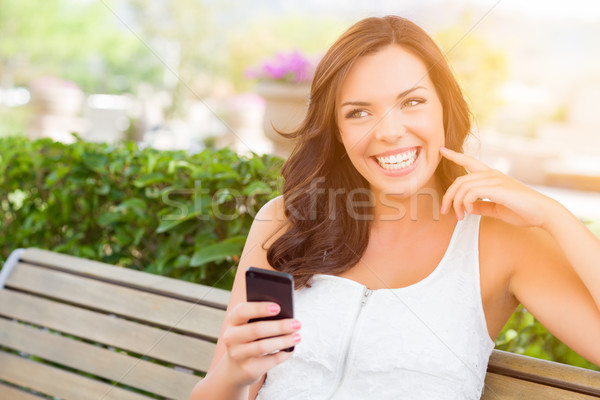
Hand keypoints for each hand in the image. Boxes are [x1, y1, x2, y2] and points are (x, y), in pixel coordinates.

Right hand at [221, 301, 300, 386]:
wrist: (236, 368)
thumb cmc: (249, 339)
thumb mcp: (249, 326)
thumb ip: (261, 318)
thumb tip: (286, 315)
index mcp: (232, 321)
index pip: (242, 311)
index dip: (259, 308)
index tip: (278, 307)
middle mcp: (231, 337)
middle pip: (256, 330)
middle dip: (279, 326)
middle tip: (297, 323)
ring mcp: (238, 355)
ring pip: (263, 346)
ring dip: (284, 341)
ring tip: (298, 337)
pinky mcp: (248, 369)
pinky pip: (269, 361)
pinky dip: (283, 355)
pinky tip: (291, 350)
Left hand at [439, 146, 557, 227]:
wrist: (544, 213)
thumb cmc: (523, 211)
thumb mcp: (496, 208)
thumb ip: (481, 206)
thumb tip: (468, 207)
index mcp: (492, 176)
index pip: (470, 161)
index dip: (455, 155)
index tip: (442, 150)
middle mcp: (492, 174)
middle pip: (460, 180)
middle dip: (448, 196)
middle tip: (444, 211)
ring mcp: (495, 180)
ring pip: (463, 186)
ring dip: (456, 203)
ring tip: (459, 216)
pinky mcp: (498, 188)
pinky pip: (471, 192)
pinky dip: (465, 203)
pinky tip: (468, 212)